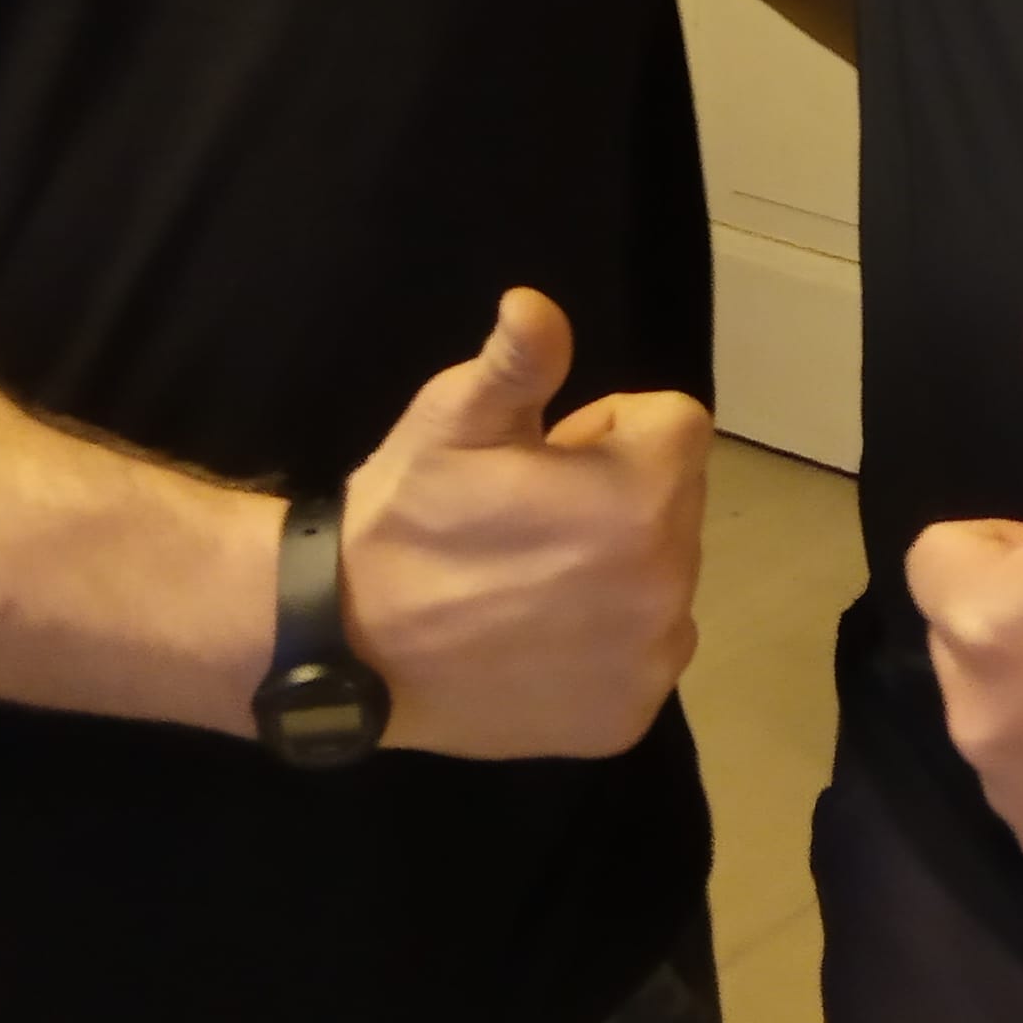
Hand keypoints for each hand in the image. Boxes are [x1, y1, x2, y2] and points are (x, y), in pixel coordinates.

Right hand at [341, 289, 710, 759]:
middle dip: (620, 495)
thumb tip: (534, 304)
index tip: (547, 457)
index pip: (676, 425)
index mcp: (641, 498)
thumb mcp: (454, 419)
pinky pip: (645, 652)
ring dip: (619, 568)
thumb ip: (518, 359)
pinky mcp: (628, 718)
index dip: (609, 429)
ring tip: (528, 580)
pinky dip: (607, 642)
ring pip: (665, 577)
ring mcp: (650, 661)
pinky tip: (537, 638)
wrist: (346, 645)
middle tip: (532, 519)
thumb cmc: (406, 516)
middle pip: (676, 502)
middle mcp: (668, 585)